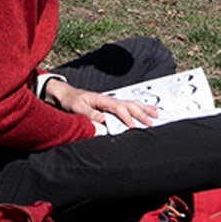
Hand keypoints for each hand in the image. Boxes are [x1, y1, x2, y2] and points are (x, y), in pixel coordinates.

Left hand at [42, 80, 158, 132]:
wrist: (64, 94)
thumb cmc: (70, 100)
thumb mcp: (77, 108)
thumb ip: (90, 114)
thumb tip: (103, 121)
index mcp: (101, 99)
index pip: (118, 108)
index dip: (126, 117)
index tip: (133, 127)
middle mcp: (108, 99)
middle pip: (128, 104)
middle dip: (140, 113)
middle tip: (151, 122)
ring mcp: (110, 101)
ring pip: (131, 103)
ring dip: (143, 108)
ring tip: (156, 114)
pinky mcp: (110, 105)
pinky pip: (127, 106)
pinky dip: (139, 108)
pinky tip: (146, 110)